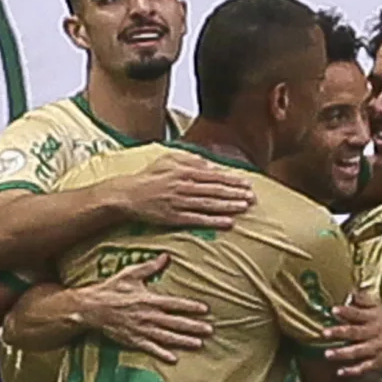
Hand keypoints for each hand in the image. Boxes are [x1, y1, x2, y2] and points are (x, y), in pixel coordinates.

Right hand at [75, 258, 211, 361]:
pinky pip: (150, 348)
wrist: (91, 308)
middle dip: (193, 327)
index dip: (190, 307)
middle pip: (175, 322)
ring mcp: (141, 329)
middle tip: (210, 330)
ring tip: (199, 344)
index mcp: (149, 300)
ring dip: (183, 341)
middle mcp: (148, 316)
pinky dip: (162, 353)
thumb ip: (150, 267)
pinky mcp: (133, 339)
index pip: (175, 304)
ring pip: (167, 337)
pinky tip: (174, 359)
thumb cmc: (111, 289)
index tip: (205, 310)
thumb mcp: (130, 274)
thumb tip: (166, 256)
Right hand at [104, 150, 254, 229]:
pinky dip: (214, 221)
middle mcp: (183, 186)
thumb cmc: (149, 177)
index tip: (247, 183)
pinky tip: (228, 223)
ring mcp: (179, 202)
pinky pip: (198, 220)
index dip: (232, 180)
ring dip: (229, 206)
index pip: (214, 175)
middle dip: (235, 193)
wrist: (128, 195)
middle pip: (215, 190)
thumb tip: (209, 164)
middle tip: (253, 197)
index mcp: (183, 171)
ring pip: (209, 204)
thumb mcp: (168, 160)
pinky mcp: (174, 217)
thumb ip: (189, 159)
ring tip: (245, 208)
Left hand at [330, 294, 381, 378]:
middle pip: (355, 332)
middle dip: (340, 333)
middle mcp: (374, 333)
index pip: (358, 313)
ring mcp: (376, 349)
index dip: (346, 312)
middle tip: (325, 333)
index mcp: (373, 318)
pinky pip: (364, 367)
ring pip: (358, 351)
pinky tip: (341, 372)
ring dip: (342, 353)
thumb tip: (351, 292)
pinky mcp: (378, 362)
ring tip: (328, 354)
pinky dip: (353, 371)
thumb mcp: (380, 309)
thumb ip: (364, 301)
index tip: (334, 310)